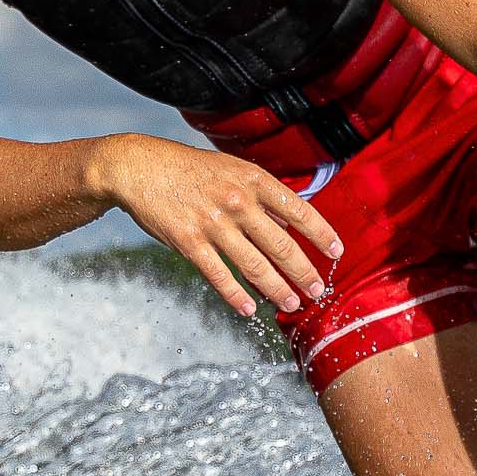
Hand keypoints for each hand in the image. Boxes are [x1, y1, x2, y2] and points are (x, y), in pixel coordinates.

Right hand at [95, 136, 342, 319]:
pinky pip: (219, 274)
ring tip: (292, 303)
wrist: (139, 167)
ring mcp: (213, 223)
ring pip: (255, 264)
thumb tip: (289, 225)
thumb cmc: (188, 169)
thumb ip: (260, 195)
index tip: (337, 252)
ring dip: (277, 288)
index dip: (321, 233)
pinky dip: (236, 295)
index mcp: (252, 179)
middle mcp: (237, 201)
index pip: (298, 209)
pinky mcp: (189, 242)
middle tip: (318, 290)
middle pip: (281, 244)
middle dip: (304, 271)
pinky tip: (249, 309)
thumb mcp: (230, 169)